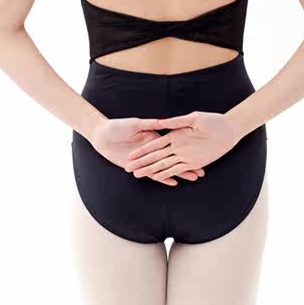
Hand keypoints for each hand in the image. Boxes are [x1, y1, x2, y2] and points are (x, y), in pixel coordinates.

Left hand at [90, 117, 204, 185]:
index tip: (199, 152)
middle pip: (173, 158)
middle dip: (187, 164)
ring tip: (193, 178)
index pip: (173, 144)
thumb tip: (164, 121)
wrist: (101, 135)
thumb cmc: (118, 126)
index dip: (186, 148)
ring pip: (166, 168)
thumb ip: (150, 124)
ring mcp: (147, 159)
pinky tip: (174, 182)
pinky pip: (154, 174)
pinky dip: (163, 178)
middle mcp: (153, 149)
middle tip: (201, 171)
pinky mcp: (139, 167)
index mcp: (154, 137)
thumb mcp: (135, 123)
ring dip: (180, 173)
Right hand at [124, 111, 241, 181]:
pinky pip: (179, 169)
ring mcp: (185, 155)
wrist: (228, 129)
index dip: (142, 150)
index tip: (130, 154)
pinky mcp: (194, 161)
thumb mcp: (193, 119)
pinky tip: (160, 178)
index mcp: (174, 135)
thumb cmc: (212, 120)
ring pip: (164, 164)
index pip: (154, 144)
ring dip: (152, 170)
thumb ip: (176, 122)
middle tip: (128, 169)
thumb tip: (161, 122)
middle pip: (156, 156)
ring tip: (138, 176)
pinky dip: (169, 174)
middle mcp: (177, 146)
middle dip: (142, 162)